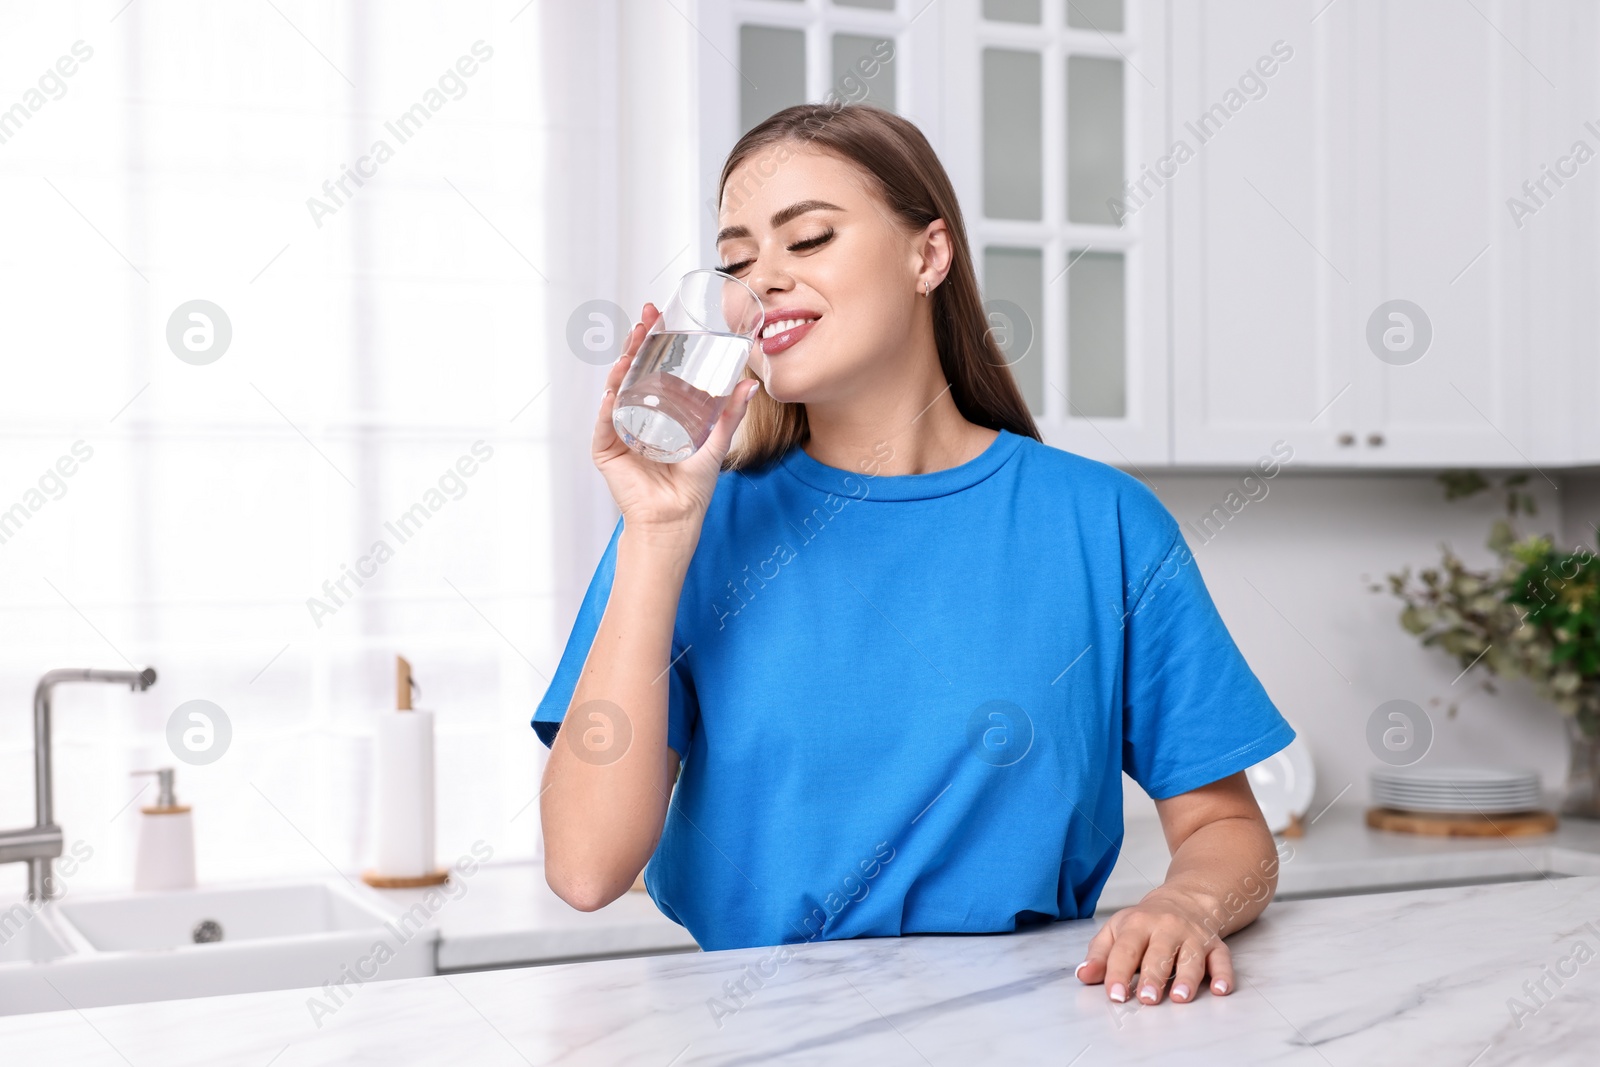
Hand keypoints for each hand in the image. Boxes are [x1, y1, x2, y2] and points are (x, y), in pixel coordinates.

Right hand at [592, 302, 762, 543]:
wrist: (677, 516)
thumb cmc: (692, 484)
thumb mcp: (716, 440)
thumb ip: (730, 412)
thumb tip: (750, 383)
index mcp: (656, 408)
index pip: (650, 366)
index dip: (652, 341)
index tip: (657, 316)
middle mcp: (635, 414)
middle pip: (630, 372)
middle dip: (634, 345)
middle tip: (642, 323)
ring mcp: (618, 430)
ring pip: (613, 391)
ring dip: (619, 369)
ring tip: (629, 352)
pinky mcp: (606, 450)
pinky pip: (605, 424)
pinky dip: (607, 408)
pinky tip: (612, 393)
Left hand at [1074, 887, 1233, 1004]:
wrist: (1184, 899)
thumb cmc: (1144, 922)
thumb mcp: (1116, 930)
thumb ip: (1099, 954)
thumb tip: (1083, 975)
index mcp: (1138, 924)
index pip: (1126, 949)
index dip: (1119, 972)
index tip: (1115, 994)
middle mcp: (1167, 928)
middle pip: (1159, 953)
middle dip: (1153, 976)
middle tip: (1146, 999)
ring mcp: (1193, 936)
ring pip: (1191, 957)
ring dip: (1187, 978)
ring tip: (1179, 997)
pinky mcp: (1215, 945)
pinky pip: (1222, 959)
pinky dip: (1224, 975)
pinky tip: (1220, 990)